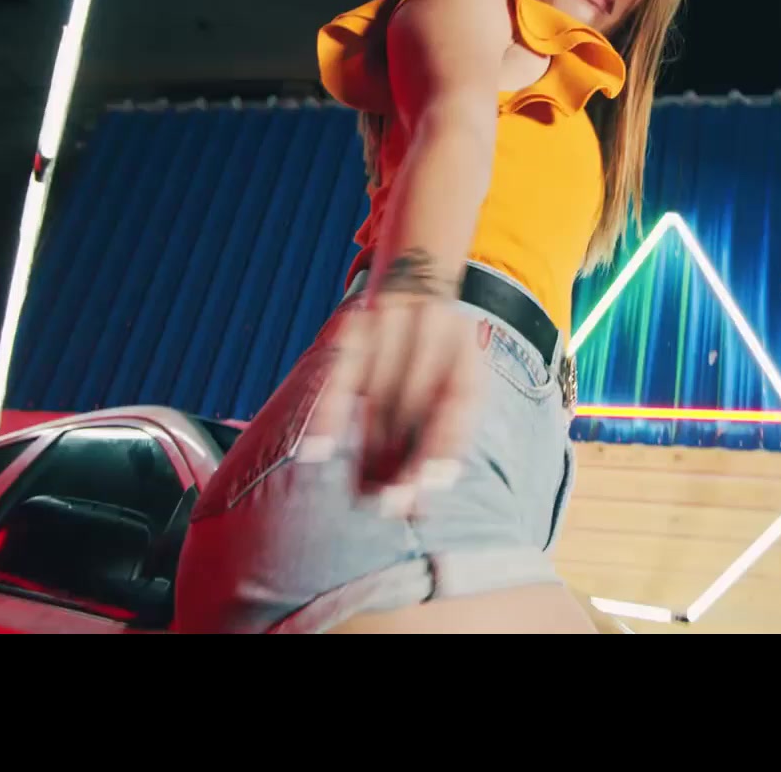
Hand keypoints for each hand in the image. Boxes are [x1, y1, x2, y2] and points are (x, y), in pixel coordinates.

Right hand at [301, 289, 484, 517]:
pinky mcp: (353, 328)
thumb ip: (454, 427)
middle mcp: (429, 332)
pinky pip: (337, 377)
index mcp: (463, 350)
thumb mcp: (464, 376)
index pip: (455, 405)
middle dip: (399, 459)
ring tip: (361, 495)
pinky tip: (316, 453)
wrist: (418, 275)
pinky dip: (326, 415)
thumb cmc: (444, 349)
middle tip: (387, 505)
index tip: (426, 490)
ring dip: (367, 450)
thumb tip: (434, 487)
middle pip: (412, 405)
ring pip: (376, 396)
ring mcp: (388, 327)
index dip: (440, 449)